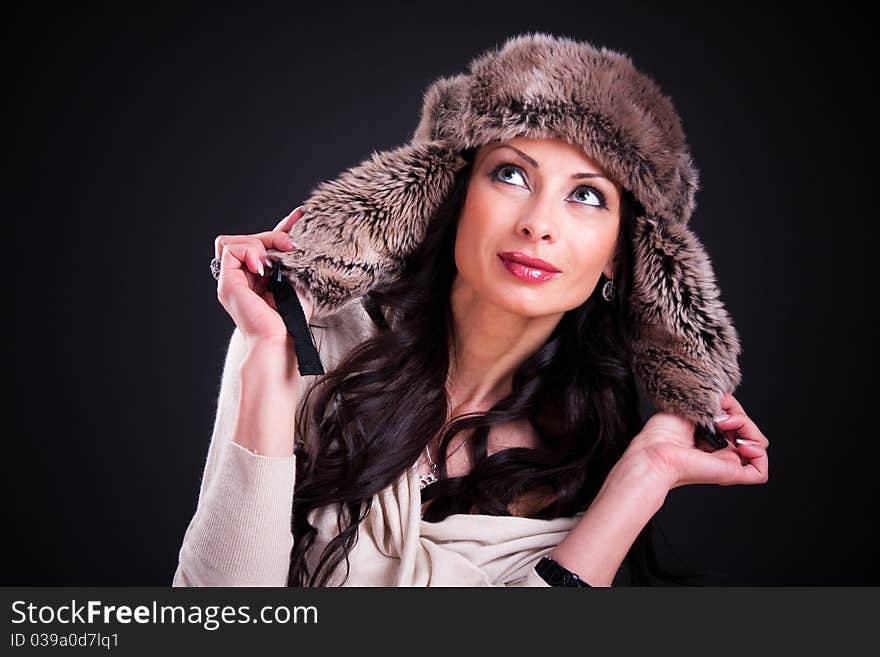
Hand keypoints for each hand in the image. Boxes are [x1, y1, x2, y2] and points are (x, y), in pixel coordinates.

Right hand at [214, 207, 310, 342]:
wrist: (282, 339)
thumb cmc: (292, 319)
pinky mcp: (227, 283)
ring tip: (275, 260)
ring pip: (235, 241)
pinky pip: (231, 249)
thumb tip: (296, 238)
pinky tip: (264, 266)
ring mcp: (232, 280)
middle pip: (248, 239)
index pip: (265, 245)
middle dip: (273, 236)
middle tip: (292, 246)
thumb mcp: (297, 281)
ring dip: (260, 242)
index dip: (281, 228)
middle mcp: (242, 278)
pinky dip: (249, 251)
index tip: (300, 215)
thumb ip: (291, 261)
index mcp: (259, 278)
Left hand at [624, 393, 769, 490]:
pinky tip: (743, 445)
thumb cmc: (663, 431)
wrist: (655, 450)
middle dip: (741, 417)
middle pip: (749, 432)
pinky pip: (760, 472)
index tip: (717, 403)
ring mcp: (727, 463)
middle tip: (721, 416)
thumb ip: (716, 405)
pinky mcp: (731, 474)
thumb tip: (729, 404)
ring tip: (727, 426)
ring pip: (758, 446)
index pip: (737, 422)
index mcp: (710, 437)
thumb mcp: (694, 408)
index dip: (733, 410)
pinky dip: (759, 454)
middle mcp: (720, 450)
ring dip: (750, 429)